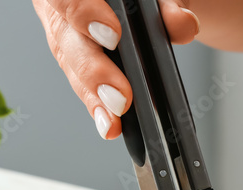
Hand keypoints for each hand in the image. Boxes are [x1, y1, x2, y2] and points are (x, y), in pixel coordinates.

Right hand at [32, 0, 199, 139]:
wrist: (145, 3)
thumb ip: (167, 5)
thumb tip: (182, 25)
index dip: (83, 13)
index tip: (113, 36)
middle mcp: (60, 10)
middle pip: (67, 40)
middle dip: (95, 71)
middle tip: (120, 95)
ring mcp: (65, 38)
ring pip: (73, 68)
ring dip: (95, 97)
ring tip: (114, 119)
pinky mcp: (74, 65)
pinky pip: (83, 87)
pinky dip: (98, 107)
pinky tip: (109, 125)